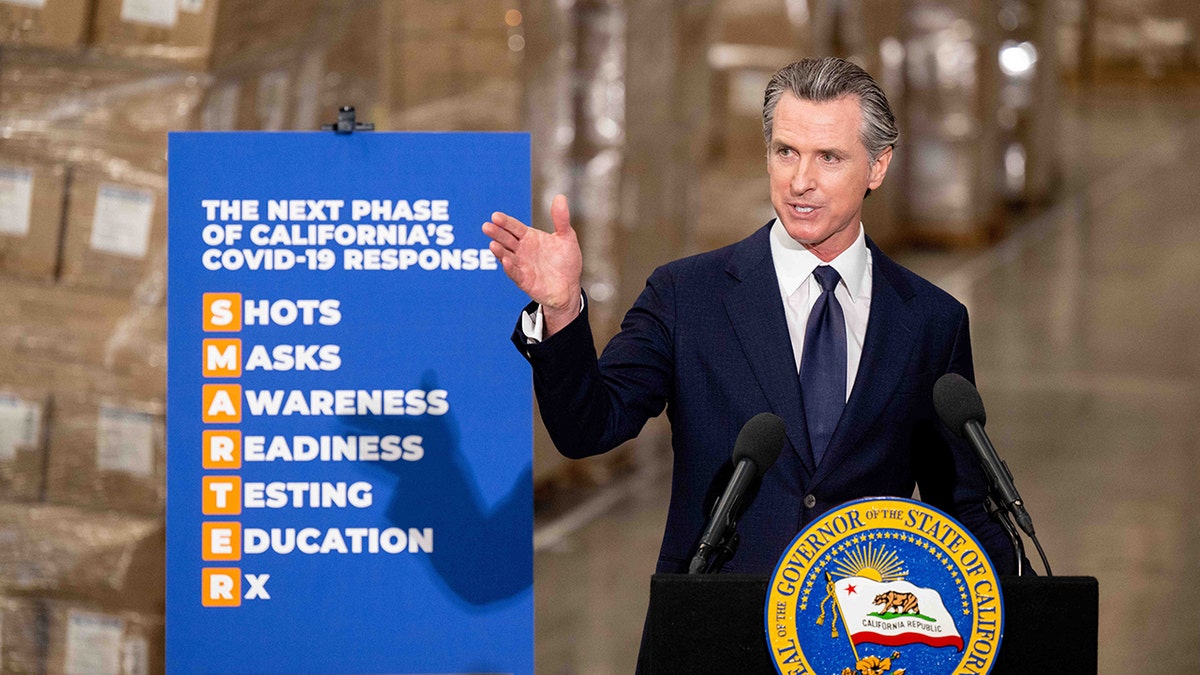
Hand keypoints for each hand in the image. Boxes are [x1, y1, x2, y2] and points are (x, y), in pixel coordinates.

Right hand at [483, 194, 582, 335]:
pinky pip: (515, 274)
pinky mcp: (524, 281)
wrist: (569, 286)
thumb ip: (561, 219)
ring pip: (506, 256)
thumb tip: (559, 197)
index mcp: (530, 238)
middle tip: (486, 226)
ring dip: (499, 251)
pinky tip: (506, 261)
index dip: (505, 222)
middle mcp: (522, 251)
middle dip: (496, 234)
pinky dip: (510, 268)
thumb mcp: (567, 238)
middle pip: (506, 240)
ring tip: (493, 244)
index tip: (495, 216)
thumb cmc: (566, 262)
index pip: (514, 227)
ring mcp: (521, 266)